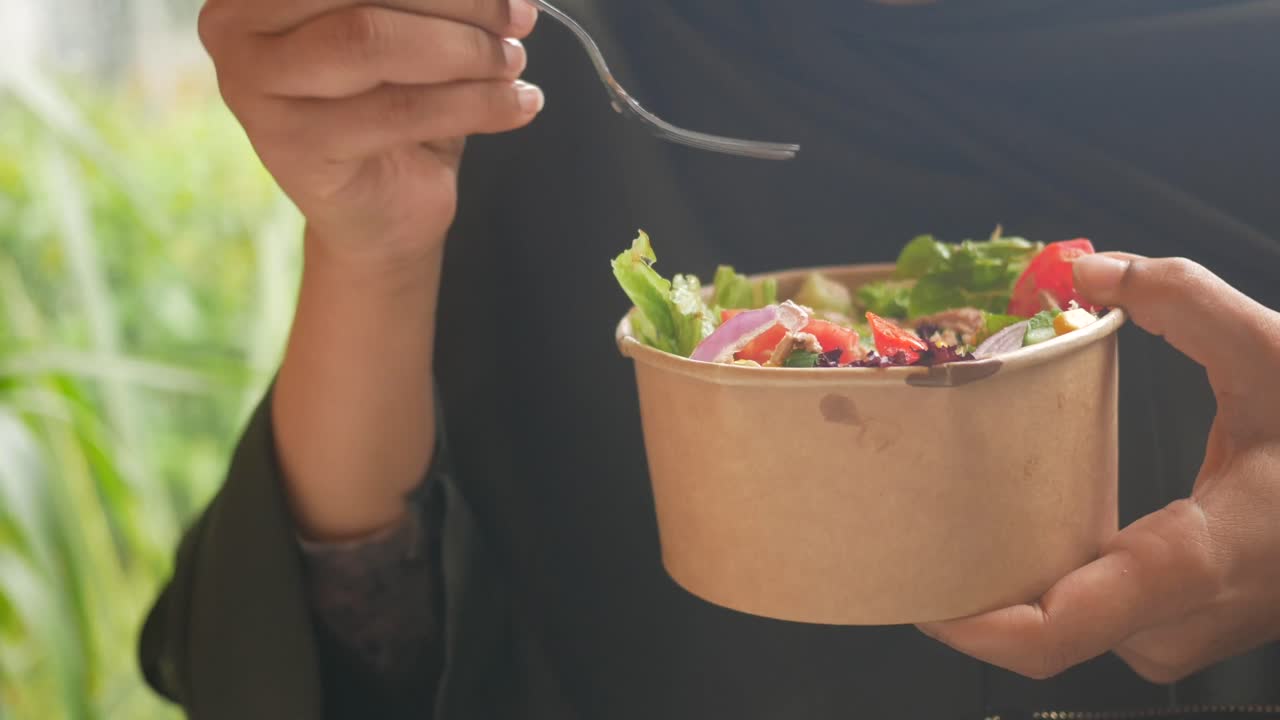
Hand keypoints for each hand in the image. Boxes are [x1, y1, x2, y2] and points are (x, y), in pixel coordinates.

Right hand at [196, 0, 542, 258]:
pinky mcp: (290, 146)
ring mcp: (252, 88)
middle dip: (459, 2)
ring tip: (513, 64)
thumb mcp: (409, 26)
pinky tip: (516, 104)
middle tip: (519, 19)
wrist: (385, 209)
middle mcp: (235, 25)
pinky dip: (474, 102)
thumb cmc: (395, 101)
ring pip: (372, 40)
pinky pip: (396, 109)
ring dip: (466, 50)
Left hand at [917, 253, 1279, 682]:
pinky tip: (1007, 539)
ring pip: (1063, 633)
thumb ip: (1183, 298)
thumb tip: (1085, 262)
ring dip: (999, 593)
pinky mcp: (1178, 628)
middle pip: (1041, 638)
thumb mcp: (1275, 355)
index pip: (1058, 630)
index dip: (972, 628)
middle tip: (904, 537)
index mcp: (1194, 559)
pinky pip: (1088, 621)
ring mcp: (1182, 636)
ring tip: (942, 531)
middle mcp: (1179, 620)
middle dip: (966, 599)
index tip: (915, 592)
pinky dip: (1040, 589)